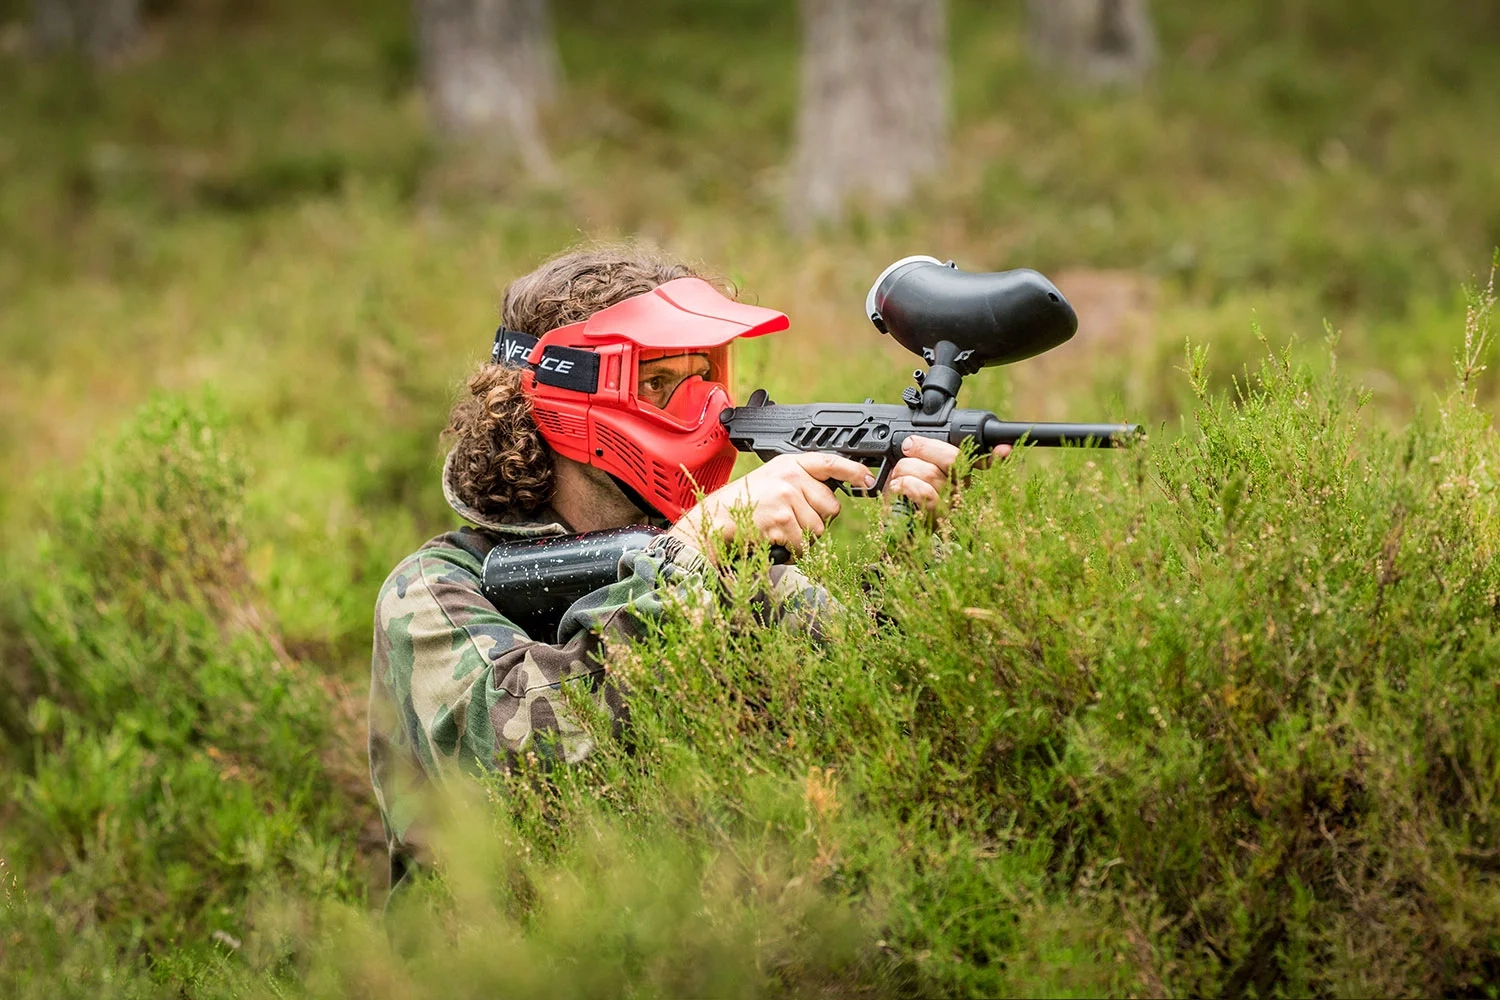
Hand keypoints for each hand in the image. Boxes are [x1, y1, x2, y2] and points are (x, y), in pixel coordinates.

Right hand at [668, 452, 874, 562]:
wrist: (715, 520)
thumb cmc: (743, 504)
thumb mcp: (772, 481)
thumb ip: (800, 482)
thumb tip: (832, 497)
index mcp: (789, 464)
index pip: (829, 462)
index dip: (853, 471)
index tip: (868, 480)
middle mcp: (790, 476)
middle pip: (831, 506)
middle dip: (817, 521)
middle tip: (793, 523)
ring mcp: (786, 496)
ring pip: (819, 528)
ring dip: (805, 539)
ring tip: (781, 533)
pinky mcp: (781, 519)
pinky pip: (805, 544)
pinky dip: (794, 551)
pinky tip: (777, 543)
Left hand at [884, 436, 1011, 511]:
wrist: (889, 522)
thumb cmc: (904, 491)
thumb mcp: (912, 467)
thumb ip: (923, 453)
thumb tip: (914, 441)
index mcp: (959, 476)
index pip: (981, 462)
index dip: (995, 456)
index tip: (1005, 450)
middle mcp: (960, 491)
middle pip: (954, 460)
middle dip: (925, 447)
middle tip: (908, 446)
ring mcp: (949, 505)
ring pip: (931, 473)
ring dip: (905, 469)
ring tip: (898, 475)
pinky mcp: (933, 517)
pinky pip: (922, 491)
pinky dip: (902, 483)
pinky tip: (897, 487)